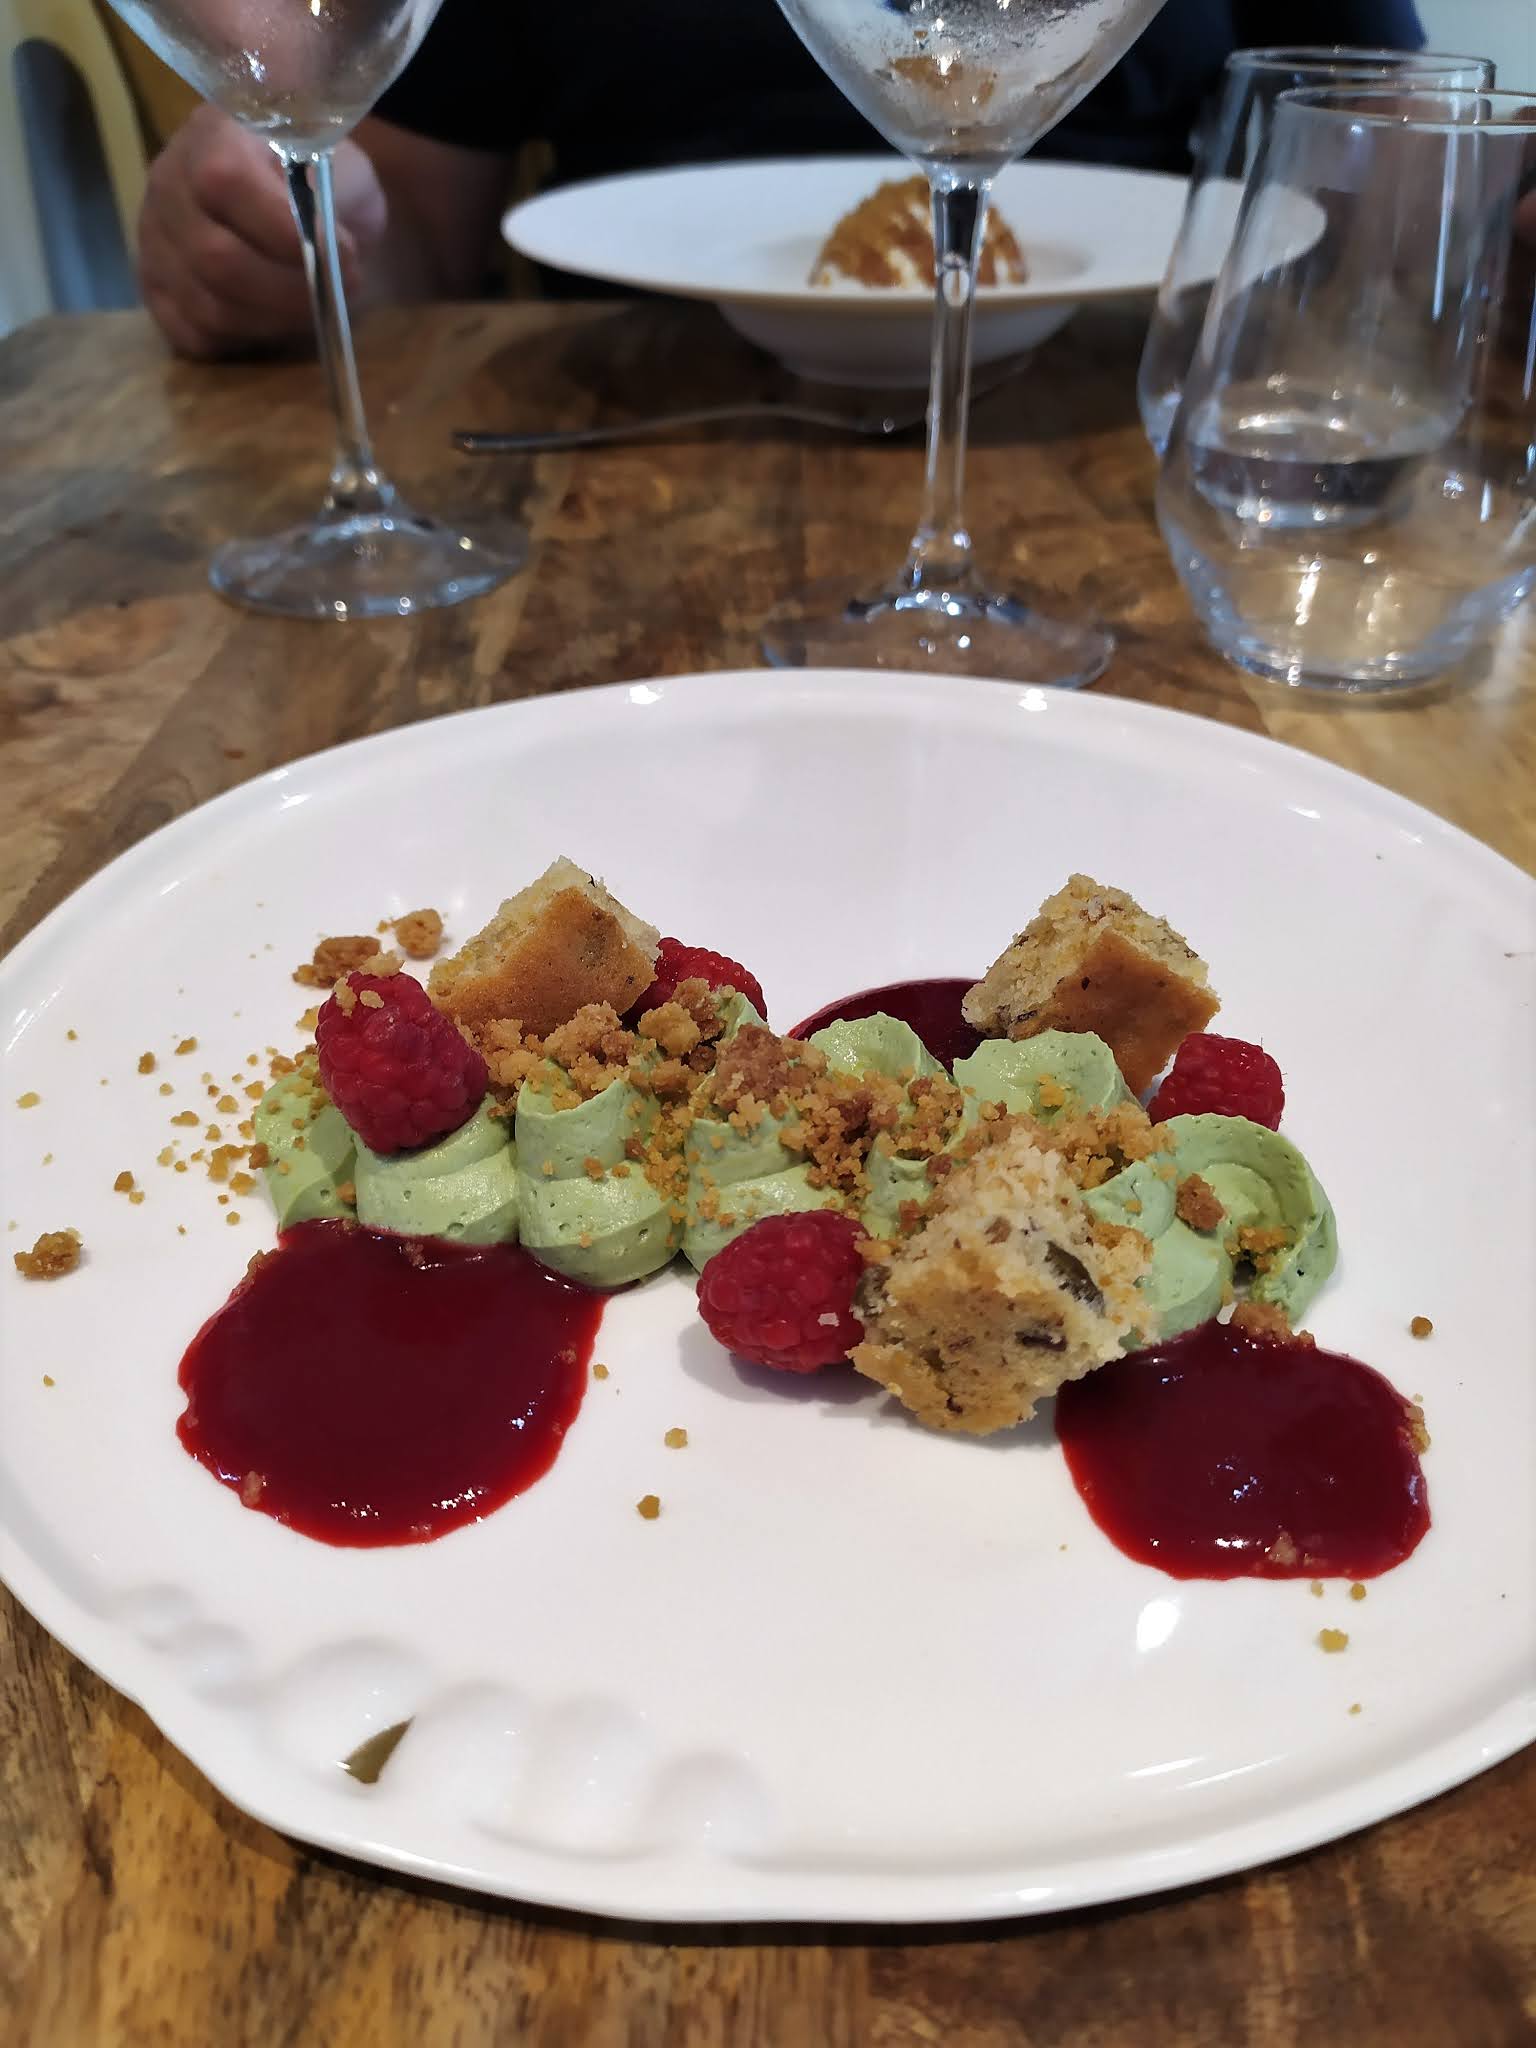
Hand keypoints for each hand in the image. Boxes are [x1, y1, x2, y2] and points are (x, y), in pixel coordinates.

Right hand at [137, 107, 387, 358]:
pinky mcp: (156, 289)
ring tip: (312, 308)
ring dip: (273, 321)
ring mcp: (154, 240)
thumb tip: (328, 256)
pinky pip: (194, 334)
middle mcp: (168, 185)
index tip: (340, 256)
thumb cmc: (314, 175)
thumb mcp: (336, 167)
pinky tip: (272, 319)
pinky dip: (243, 339)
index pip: (225, 183)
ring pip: (208, 306)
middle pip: (215, 259)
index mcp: (211, 136)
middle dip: (289, 292)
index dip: (284, 232)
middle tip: (335, 294)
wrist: (292, 186)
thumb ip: (328, 203)